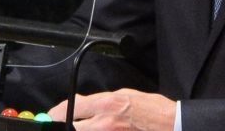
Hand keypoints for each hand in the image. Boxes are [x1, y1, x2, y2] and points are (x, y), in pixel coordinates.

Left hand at [47, 89, 175, 130]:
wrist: (172, 125)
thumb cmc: (152, 110)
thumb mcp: (125, 95)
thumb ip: (101, 102)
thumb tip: (81, 105)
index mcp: (107, 104)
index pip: (72, 107)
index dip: (57, 113)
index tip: (52, 116)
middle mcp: (105, 123)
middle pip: (73, 127)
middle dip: (66, 126)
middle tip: (61, 126)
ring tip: (80, 128)